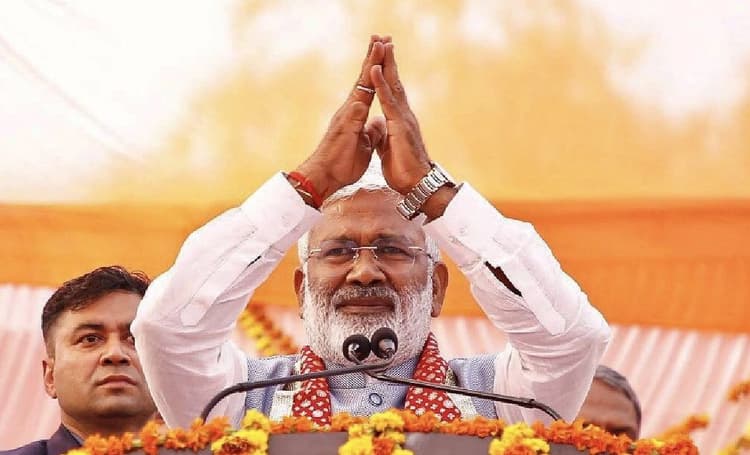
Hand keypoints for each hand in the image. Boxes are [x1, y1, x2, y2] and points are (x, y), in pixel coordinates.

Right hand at [294, 35, 389, 201]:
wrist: (326, 176)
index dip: (378, 68)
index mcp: (357, 113)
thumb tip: (377, 123)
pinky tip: (364, 93)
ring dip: (368, 70)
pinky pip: (352, 116)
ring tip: (376, 50)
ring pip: (359, 90)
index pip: (370, 85)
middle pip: (364, 79)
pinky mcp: (344, 131)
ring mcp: (346, 119)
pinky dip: (358, 104)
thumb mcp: (363, 144)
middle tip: (380, 36)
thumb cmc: (343, 162)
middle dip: (373, 58)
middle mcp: (350, 110)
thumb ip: (370, 131)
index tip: (385, 49)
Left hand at [369, 42, 432, 194]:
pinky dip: (380, 84)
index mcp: (398, 120)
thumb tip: (378, 128)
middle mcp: (402, 115)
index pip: (390, 92)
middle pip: (394, 82)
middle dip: (388, 60)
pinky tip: (374, 70)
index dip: (385, 73)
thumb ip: (383, 135)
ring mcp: (402, 118)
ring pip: (392, 86)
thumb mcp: (387, 148)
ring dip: (386, 64)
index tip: (381, 56)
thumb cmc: (404, 170)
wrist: (416, 185)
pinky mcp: (399, 126)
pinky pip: (387, 101)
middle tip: (384, 39)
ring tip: (381, 45)